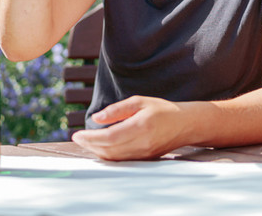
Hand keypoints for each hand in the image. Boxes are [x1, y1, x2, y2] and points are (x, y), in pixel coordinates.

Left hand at [71, 96, 188, 160]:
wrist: (185, 124)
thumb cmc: (162, 110)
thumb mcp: (139, 102)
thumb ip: (117, 110)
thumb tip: (96, 118)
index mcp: (140, 126)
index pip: (109, 137)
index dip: (90, 138)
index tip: (76, 135)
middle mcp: (142, 143)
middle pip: (109, 150)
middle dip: (90, 145)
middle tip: (78, 138)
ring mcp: (144, 154)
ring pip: (114, 158)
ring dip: (97, 151)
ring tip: (86, 142)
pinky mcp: (145, 160)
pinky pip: (122, 161)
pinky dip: (108, 155)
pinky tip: (101, 147)